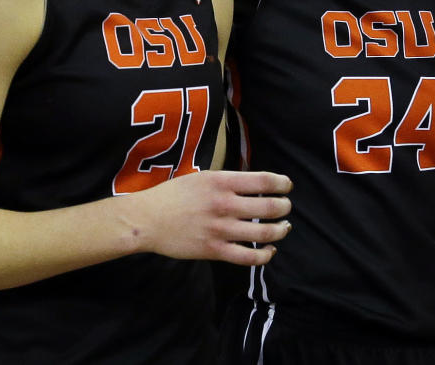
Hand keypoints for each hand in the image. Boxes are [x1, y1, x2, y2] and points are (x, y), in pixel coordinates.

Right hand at [130, 170, 292, 265]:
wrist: (147, 220)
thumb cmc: (174, 195)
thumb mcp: (203, 177)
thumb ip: (228, 181)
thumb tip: (255, 184)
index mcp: (221, 182)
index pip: (264, 181)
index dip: (282, 184)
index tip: (287, 186)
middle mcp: (224, 204)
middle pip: (269, 207)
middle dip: (284, 207)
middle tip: (286, 207)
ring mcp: (220, 229)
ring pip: (264, 233)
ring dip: (280, 230)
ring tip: (284, 227)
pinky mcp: (214, 250)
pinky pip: (248, 257)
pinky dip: (265, 255)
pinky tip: (270, 250)